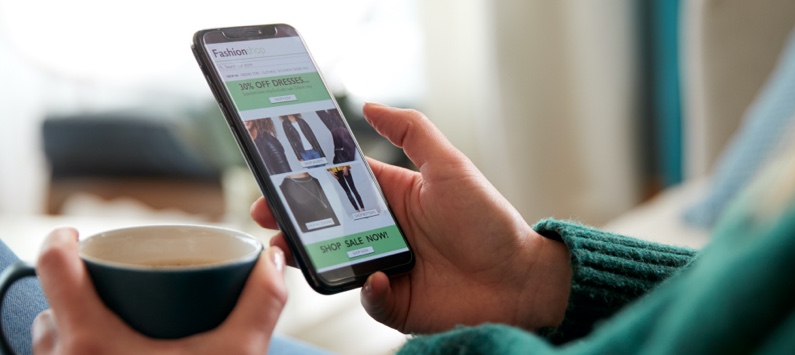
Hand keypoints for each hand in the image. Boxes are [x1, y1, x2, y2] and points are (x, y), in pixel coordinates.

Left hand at [32, 228, 286, 353]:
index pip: (53, 266)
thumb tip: (272, 263)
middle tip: (113, 287)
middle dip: (78, 291)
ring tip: (111, 327)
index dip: (63, 239)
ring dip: (75, 329)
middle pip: (52, 306)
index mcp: (90, 342)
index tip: (79, 234)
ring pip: (50, 344)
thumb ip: (259, 305)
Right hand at [251, 103, 570, 333]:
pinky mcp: (395, 302)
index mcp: (394, 197)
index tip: (275, 174)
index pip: (339, 183)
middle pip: (327, 223)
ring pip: (335, 262)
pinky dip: (368, 291)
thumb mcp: (450, 166)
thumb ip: (413, 132)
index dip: (306, 178)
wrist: (519, 280)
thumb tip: (371, 105)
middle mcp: (385, 232)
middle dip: (292, 218)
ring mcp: (387, 267)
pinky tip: (380, 279)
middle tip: (266, 213)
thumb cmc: (489, 222)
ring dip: (312, 256)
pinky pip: (367, 298)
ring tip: (293, 248)